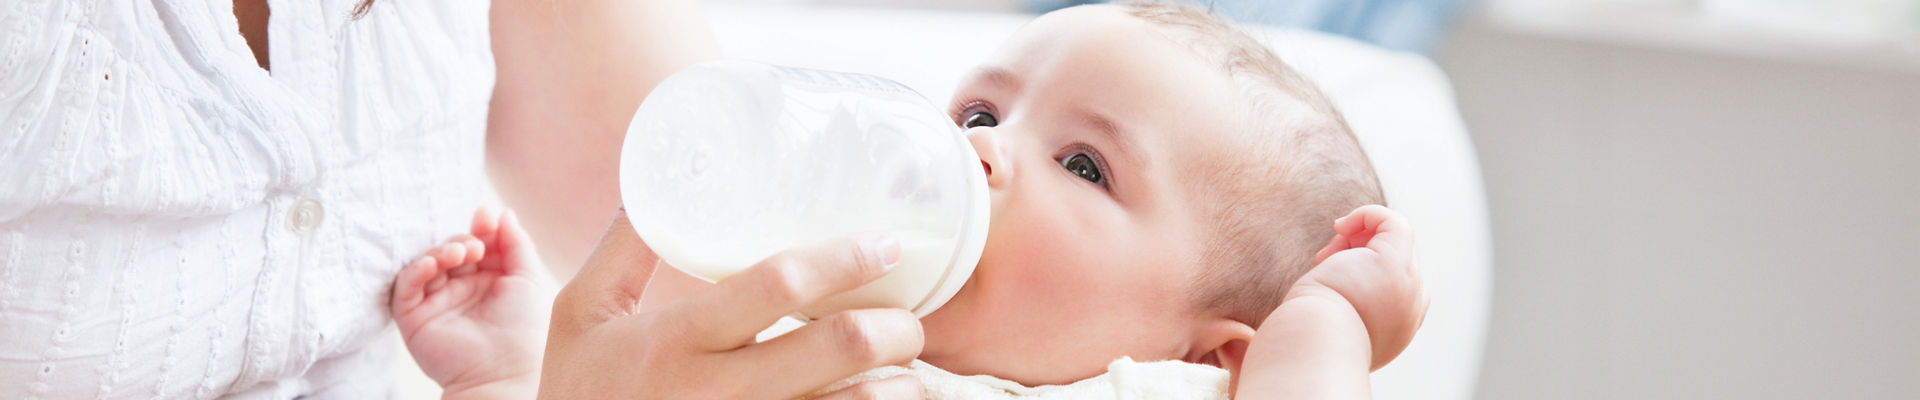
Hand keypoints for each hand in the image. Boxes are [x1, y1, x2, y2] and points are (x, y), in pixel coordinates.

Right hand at [391, 208, 556, 398]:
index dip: (480, 230)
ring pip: (427, 263)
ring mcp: (436, 302)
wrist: (505, 370)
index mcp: (488, 281)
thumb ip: (516, 242)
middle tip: (475, 246)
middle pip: (451, 250)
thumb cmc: (523, 328)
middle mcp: (461, 290)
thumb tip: (500, 211)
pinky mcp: (414, 317)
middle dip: (461, 241)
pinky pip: (406, 286)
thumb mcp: (527, 277)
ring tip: (461, 254)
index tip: (485, 217)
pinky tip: (433, 264)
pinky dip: (416, 270)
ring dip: (441, 251)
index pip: (477, 244)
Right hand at [539, 210, 927, 398]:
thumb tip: (655, 181)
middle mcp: (718, 392)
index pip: (776, 284)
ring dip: (901, 383)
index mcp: (675, 339)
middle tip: (905, 316)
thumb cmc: (579, 394)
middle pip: (841, 347)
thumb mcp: (578, 317)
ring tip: (902, 367)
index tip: (884, 244)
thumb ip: (621, 252)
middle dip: (895, 325)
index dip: (843, 259)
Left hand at [1292, 205, 1426, 369]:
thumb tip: (1333, 279)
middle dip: (1358, 253)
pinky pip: (1394, 222)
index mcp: (1399, 330)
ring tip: (1326, 258)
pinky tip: (1339, 226)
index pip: (1397, 289)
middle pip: (1393, 261)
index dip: (1366, 272)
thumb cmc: (1308, 338)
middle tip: (1325, 263)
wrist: (1313, 343)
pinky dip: (1367, 215)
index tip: (1334, 281)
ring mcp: (1408, 284)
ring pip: (1392, 242)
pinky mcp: (1395, 262)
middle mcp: (1411, 309)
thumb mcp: (1332, 327)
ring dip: (1356, 240)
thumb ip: (1345, 311)